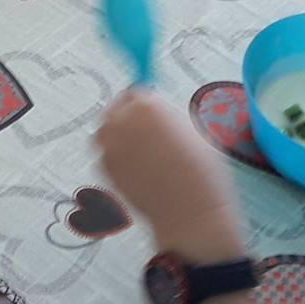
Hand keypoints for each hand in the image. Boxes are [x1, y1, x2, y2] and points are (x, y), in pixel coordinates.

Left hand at [96, 90, 242, 252]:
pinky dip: (115, 159)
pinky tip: (138, 169)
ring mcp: (109, 147)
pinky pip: (105, 156)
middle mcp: (121, 123)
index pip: (135, 92)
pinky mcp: (105, 170)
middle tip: (142, 129)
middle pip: (113, 108)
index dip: (143, 102)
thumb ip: (167, 114)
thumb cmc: (200, 173)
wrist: (190, 211)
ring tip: (140, 150)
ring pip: (104, 132)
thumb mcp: (193, 128)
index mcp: (146, 106)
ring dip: (116, 136)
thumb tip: (155, 110)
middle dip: (125, 115)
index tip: (146, 109)